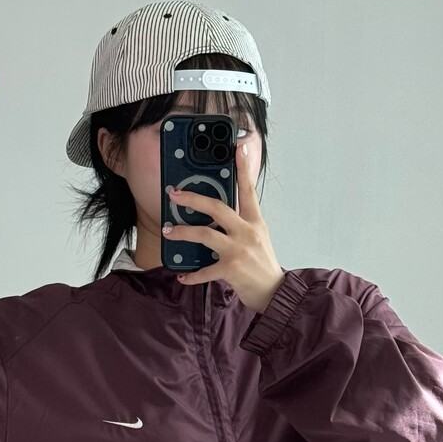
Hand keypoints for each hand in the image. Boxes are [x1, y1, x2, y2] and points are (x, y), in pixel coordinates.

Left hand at [162, 143, 285, 312]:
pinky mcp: (231, 269)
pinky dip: (191, 275)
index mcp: (255, 222)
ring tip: (169, 232)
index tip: (237, 149)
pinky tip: (182, 276)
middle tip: (175, 195)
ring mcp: (239, 250)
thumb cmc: (262, 264)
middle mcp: (247, 232)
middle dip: (193, 199)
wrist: (274, 292)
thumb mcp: (257, 238)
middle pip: (217, 207)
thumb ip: (240, 224)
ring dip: (183, 232)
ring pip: (205, 234)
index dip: (243, 169)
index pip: (248, 190)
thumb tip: (215, 216)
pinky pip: (204, 270)